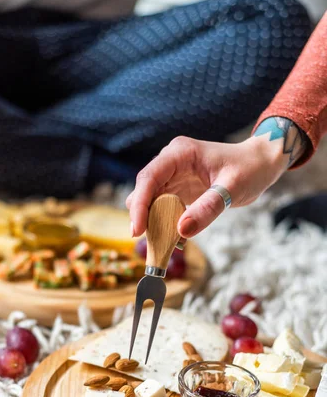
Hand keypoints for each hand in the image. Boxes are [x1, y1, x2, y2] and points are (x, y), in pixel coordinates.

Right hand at [126, 134, 288, 237]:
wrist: (260, 164)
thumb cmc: (249, 168)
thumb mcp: (232, 188)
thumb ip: (207, 208)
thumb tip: (182, 231)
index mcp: (179, 153)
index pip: (149, 178)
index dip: (139, 205)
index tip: (137, 230)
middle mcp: (170, 163)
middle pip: (143, 191)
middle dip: (143, 217)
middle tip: (150, 243)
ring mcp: (172, 177)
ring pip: (149, 203)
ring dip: (153, 223)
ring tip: (163, 243)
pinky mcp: (177, 190)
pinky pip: (162, 210)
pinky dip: (164, 225)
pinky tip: (176, 239)